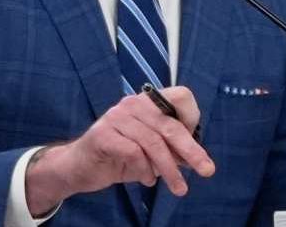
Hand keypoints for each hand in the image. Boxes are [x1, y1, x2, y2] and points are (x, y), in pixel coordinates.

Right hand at [24, 86, 214, 215]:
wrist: (79, 168)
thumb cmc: (119, 156)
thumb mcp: (151, 152)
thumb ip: (172, 150)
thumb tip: (197, 158)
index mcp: (148, 102)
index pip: (180, 96)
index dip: (192, 117)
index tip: (197, 142)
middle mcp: (133, 103)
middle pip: (170, 124)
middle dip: (191, 151)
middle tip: (206, 171)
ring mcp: (116, 116)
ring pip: (153, 143)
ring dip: (169, 170)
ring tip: (178, 188)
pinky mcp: (103, 134)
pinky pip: (133, 153)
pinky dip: (144, 170)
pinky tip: (146, 180)